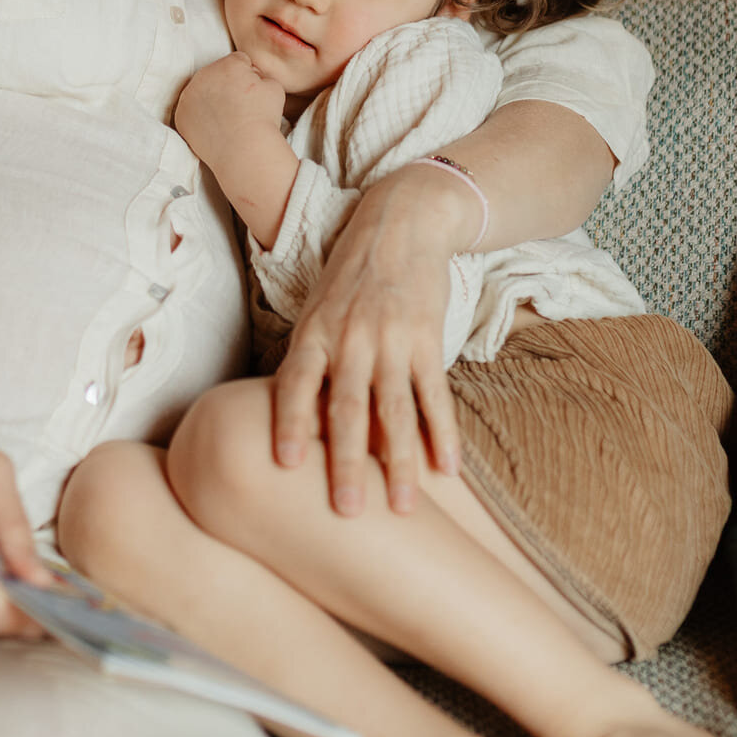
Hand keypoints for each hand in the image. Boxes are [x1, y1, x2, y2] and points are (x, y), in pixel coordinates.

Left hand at [175, 51, 284, 170]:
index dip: (249, 76)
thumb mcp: (274, 86)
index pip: (238, 61)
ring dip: (211, 99)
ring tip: (227, 118)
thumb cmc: (263, 119)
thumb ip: (260, 73)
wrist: (244, 150)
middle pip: (217, 73)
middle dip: (227, 85)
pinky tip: (214, 127)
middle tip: (239, 107)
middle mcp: (204, 75)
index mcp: (228, 64)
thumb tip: (251, 75)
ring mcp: (189, 95)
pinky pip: (191, 110)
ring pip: (202, 91)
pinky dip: (200, 117)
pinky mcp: (181, 115)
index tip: (253, 94)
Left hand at [273, 168, 470, 517]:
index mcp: (314, 333)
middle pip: (348, 410)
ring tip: (403, 508)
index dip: (291, 424)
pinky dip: (443, 434)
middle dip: (346, 465)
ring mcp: (391, 340)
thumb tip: (294, 421)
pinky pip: (435, 395)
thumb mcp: (317, 310)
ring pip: (395, 412)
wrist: (401, 224)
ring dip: (400, 464)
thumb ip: (309, 361)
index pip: (297, 384)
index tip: (286, 465)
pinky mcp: (428, 339)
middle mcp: (350, 339)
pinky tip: (449, 470)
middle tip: (347, 513)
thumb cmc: (350, 278)